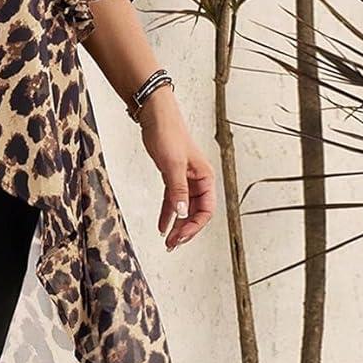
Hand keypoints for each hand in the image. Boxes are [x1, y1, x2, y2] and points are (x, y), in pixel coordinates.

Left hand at [136, 89, 215, 249]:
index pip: (206, 209)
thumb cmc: (168, 134)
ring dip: (177, 225)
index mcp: (205, 178)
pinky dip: (168, 214)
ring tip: (169, 241)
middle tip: (173, 244)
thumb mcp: (173, 165)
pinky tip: (163, 226)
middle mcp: (198, 180)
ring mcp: (185, 180)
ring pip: (184, 209)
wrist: (156, 117)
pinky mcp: (172, 177)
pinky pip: (173, 201)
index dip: (195, 225)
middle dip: (185, 229)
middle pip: (195, 212)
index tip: (181, 236)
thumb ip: (178, 190)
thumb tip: (181, 213)